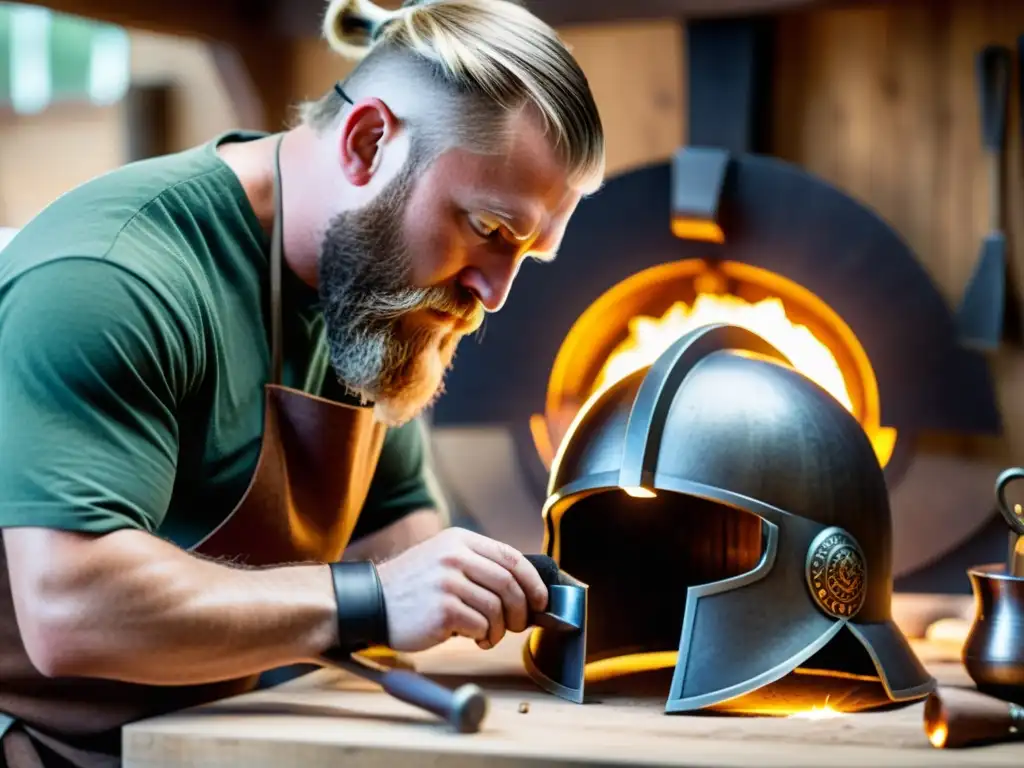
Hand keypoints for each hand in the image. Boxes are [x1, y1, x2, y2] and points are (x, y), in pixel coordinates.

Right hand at [375, 527, 548, 652]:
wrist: (370, 603)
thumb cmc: (413, 588)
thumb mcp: (443, 561)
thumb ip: (478, 567)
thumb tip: (524, 591)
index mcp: (460, 541)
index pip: (511, 557)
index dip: (533, 581)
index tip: (540, 600)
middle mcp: (455, 556)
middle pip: (509, 584)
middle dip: (521, 609)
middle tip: (517, 625)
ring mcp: (448, 582)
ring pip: (497, 609)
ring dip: (499, 629)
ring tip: (487, 635)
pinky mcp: (443, 609)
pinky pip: (480, 626)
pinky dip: (483, 637)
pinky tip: (472, 639)